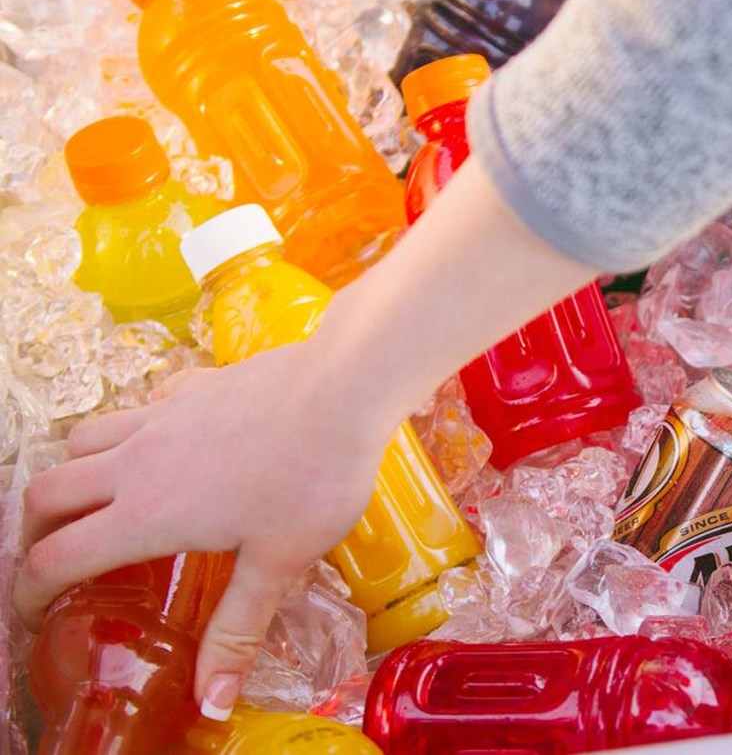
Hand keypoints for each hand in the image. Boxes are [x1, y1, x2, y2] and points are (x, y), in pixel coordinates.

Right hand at [14, 158, 595, 719]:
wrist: (344, 388)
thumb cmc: (313, 479)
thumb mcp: (278, 563)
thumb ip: (237, 628)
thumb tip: (211, 702)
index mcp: (147, 513)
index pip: (56, 557)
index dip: (30, 593)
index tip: (33, 613)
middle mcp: (138, 459)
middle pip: (48, 490)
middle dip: (36, 529)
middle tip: (56, 556)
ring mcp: (162, 414)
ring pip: (83, 438)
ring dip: (75, 470)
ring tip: (99, 497)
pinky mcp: (193, 384)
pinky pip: (139, 406)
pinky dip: (131, 428)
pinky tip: (165, 441)